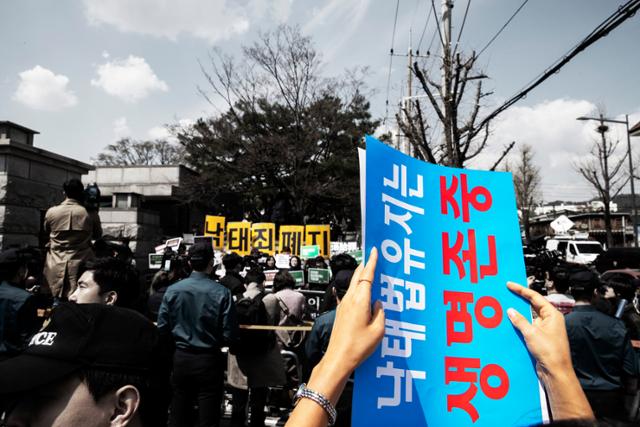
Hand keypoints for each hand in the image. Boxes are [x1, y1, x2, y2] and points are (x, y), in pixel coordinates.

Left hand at [324, 247, 384, 374]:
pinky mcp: (341, 313)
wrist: (338, 358)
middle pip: (357, 276)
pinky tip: (365, 294)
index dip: (371, 262)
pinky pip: (352, 295)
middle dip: (365, 265)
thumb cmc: (358, 347)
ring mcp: (343, 306)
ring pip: (353, 285)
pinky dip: (359, 289)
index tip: (373, 250)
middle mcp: (349, 300)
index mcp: (360, 301)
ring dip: (361, 277)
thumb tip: (378, 303)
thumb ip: (380, 313)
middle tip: (372, 256)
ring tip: (370, 273)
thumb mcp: (378, 331)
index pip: (366, 275)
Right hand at [506, 281, 593, 419]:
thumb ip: (519, 320)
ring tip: (504, 306)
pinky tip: (509, 323)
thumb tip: (510, 311)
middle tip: (506, 292)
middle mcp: (550, 320)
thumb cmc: (549, 351)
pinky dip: (519, 324)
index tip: (509, 284)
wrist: (555, 372)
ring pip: (529, 317)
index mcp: (552, 315)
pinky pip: (528, 327)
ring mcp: (545, 330)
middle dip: (519, 299)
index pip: (535, 298)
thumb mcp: (531, 333)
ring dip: (518, 313)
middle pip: (533, 305)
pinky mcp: (540, 339)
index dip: (521, 290)